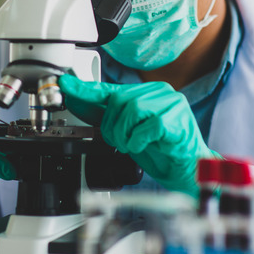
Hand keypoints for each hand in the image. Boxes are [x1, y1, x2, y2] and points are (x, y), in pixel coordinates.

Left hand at [59, 74, 220, 194]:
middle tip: (122, 142)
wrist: (188, 169)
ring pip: (130, 110)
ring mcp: (170, 102)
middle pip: (118, 100)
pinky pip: (146, 126)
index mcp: (146, 93)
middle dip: (112, 127)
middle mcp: (158, 92)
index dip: (85, 88)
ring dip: (125, 135)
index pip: (110, 88)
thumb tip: (78, 103)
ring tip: (134, 145)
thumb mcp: (126, 133)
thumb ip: (106, 117)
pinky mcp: (176, 118)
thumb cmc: (161, 150)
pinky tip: (147, 146)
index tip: (65, 84)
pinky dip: (139, 141)